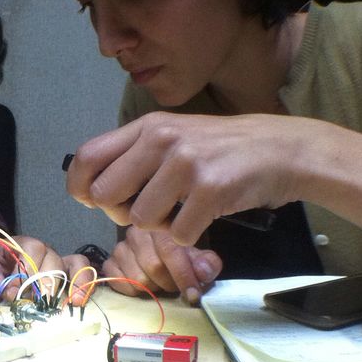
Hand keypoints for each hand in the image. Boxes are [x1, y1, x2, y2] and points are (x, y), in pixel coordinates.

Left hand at [0, 236, 91, 300]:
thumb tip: (4, 291)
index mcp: (17, 244)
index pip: (30, 250)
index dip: (25, 270)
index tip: (13, 292)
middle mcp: (40, 250)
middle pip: (52, 259)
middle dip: (45, 282)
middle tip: (38, 303)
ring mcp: (54, 262)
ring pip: (69, 265)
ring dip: (72, 283)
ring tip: (70, 302)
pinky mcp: (63, 276)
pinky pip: (80, 272)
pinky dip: (84, 284)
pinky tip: (78, 301)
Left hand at [65, 111, 361, 245]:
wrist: (282, 150)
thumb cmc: (223, 149)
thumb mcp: (176, 136)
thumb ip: (136, 155)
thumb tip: (93, 190)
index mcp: (148, 126)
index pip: (87, 157)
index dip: (79, 187)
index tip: (91, 201)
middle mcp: (162, 140)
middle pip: (105, 195)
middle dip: (119, 213)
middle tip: (147, 210)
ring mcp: (186, 165)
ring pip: (139, 220)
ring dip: (158, 225)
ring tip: (182, 209)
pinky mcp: (209, 191)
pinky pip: (176, 234)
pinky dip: (188, 235)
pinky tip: (205, 215)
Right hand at [103, 227, 221, 305]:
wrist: (160, 258)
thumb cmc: (181, 258)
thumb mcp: (200, 259)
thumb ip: (207, 264)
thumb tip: (203, 272)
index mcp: (160, 226)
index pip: (170, 250)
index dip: (183, 275)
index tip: (193, 294)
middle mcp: (136, 233)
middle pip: (153, 267)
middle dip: (169, 283)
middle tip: (176, 287)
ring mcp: (120, 248)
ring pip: (137, 278)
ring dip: (152, 288)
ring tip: (160, 285)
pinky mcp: (109, 263)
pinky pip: (118, 282)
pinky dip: (132, 290)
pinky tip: (142, 288)